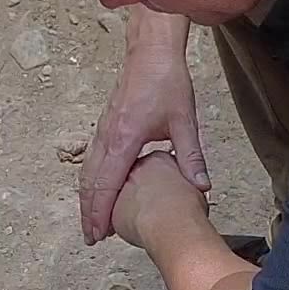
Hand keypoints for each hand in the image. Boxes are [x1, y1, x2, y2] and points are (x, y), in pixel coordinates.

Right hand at [79, 15, 206, 244]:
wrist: (150, 52)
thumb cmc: (167, 82)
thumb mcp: (184, 121)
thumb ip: (190, 156)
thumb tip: (201, 186)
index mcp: (125, 139)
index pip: (107, 184)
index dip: (101, 212)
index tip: (98, 234)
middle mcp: (107, 137)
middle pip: (90, 183)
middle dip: (89, 212)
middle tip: (91, 237)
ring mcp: (102, 130)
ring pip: (87, 171)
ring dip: (87, 198)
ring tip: (90, 221)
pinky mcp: (105, 125)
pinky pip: (91, 159)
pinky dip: (90, 180)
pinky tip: (95, 190)